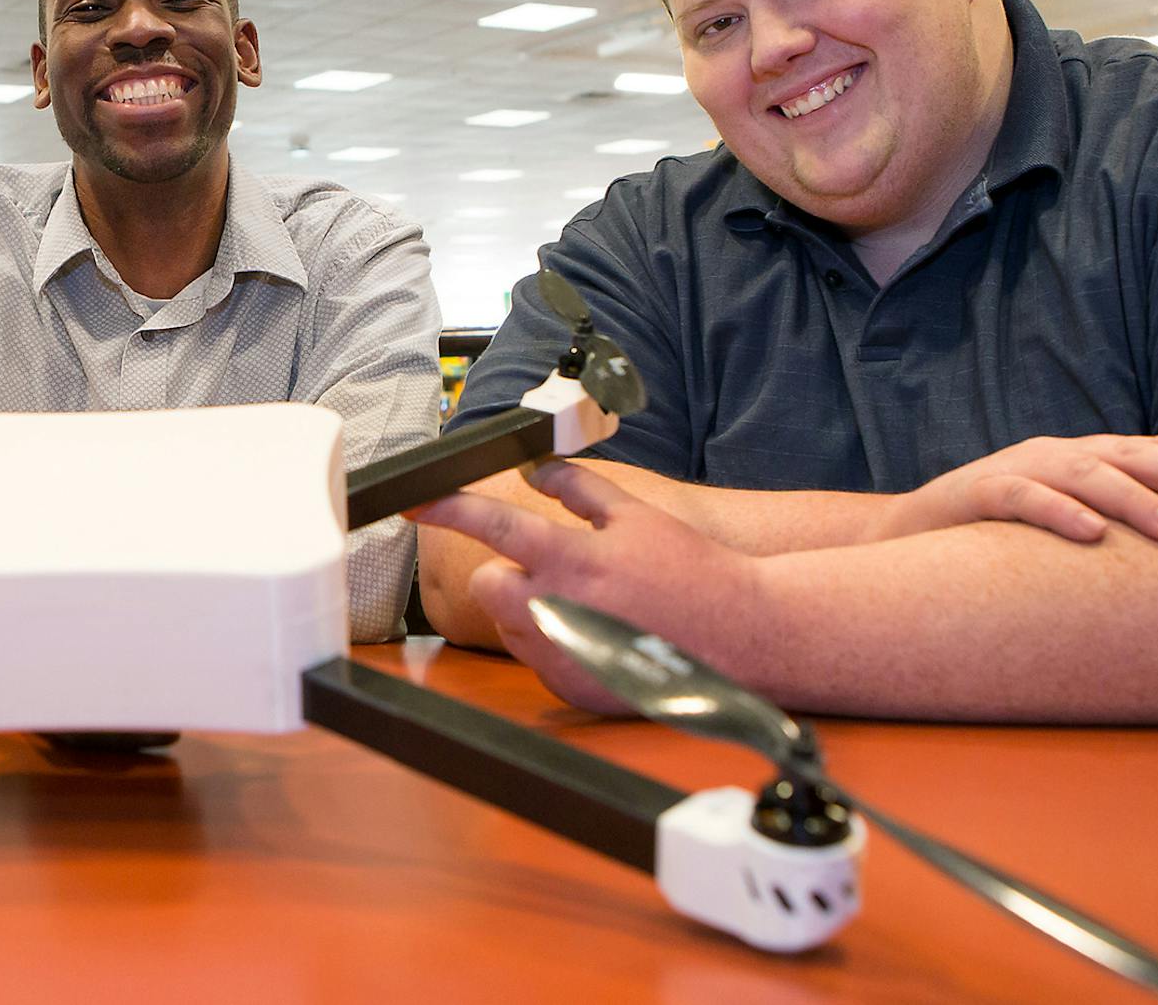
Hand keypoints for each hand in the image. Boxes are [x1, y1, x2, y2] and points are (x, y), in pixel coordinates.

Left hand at [410, 462, 765, 712]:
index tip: (414, 503)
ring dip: (531, 608)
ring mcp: (564, 654)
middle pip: (486, 584)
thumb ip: (579, 489)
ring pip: (510, 622)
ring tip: (588, 603)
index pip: (492, 526)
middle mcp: (559, 610)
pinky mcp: (572, 687)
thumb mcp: (638, 516)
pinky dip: (555, 641)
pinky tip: (599, 633)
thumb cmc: (694, 572)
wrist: (743, 636)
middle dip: (503, 573)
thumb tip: (538, 470)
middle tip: (547, 568)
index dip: (446, 509)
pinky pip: (537, 657)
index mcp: (572, 559)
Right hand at [876, 435, 1157, 544]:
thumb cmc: (996, 536)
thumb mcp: (1063, 521)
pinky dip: (1057, 511)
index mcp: (1084, 456)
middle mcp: (1057, 453)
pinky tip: (1090, 534)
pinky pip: (1020, 497)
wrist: (904, 535)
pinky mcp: (975, 491)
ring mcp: (1016, 467)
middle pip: (1135, 455)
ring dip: (1135, 500)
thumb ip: (1112, 521)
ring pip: (1085, 472)